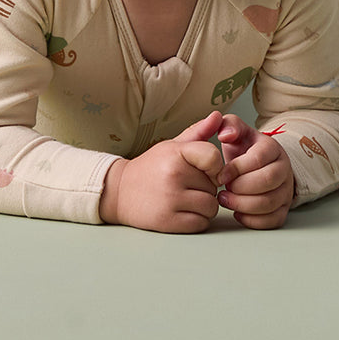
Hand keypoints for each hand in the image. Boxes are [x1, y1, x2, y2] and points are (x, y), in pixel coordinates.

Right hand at [100, 112, 223, 233]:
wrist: (120, 191)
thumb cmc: (151, 167)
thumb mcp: (172, 146)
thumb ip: (198, 132)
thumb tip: (218, 116)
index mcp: (175, 153)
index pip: (213, 157)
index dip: (216, 167)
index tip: (207, 171)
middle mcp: (173, 175)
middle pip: (214, 186)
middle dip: (206, 188)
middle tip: (188, 185)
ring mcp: (170, 199)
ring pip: (211, 207)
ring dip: (204, 206)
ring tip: (187, 199)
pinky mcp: (168, 221)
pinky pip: (201, 223)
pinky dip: (197, 220)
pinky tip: (183, 211)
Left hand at [215, 114, 294, 228]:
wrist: (257, 163)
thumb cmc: (244, 148)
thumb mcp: (236, 130)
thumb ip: (229, 124)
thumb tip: (225, 134)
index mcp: (272, 148)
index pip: (258, 159)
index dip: (236, 169)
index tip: (219, 175)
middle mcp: (284, 168)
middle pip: (267, 181)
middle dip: (240, 188)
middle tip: (223, 189)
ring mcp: (286, 190)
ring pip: (270, 203)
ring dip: (243, 205)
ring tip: (225, 200)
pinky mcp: (284, 208)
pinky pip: (273, 220)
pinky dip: (252, 220)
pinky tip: (237, 212)